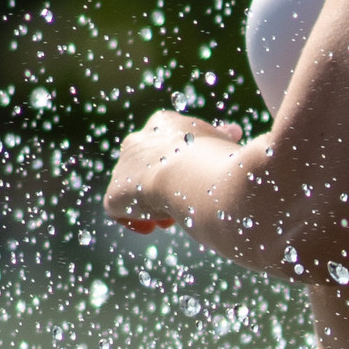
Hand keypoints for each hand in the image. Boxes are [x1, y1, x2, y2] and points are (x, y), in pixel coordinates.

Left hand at [103, 111, 241, 233]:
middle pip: (148, 167)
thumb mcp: (223, 141)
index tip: (194, 180)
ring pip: (134, 188)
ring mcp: (123, 167)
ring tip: (173, 215)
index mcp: (163, 124)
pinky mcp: (115, 192)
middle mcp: (137, 141)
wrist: (193, 174)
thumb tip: (233, 131)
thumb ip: (222, 136)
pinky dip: (135, 218)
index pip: (168, 144)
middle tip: (183, 200)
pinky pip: (119, 208)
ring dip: (152, 203)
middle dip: (165, 184)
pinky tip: (153, 225)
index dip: (180, 165)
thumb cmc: (215, 156)